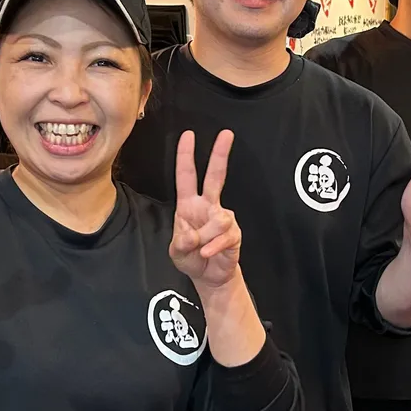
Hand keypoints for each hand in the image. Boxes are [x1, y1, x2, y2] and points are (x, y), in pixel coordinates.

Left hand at [171, 130, 242, 289]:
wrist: (210, 276)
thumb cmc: (191, 258)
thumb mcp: (176, 251)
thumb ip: (181, 242)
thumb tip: (193, 234)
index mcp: (189, 205)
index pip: (187, 176)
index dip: (186, 156)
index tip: (188, 136)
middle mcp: (208, 206)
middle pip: (216, 176)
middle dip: (220, 154)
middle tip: (226, 134)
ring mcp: (223, 218)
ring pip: (218, 219)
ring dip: (205, 237)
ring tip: (201, 250)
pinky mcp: (234, 233)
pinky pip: (224, 236)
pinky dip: (213, 247)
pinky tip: (208, 253)